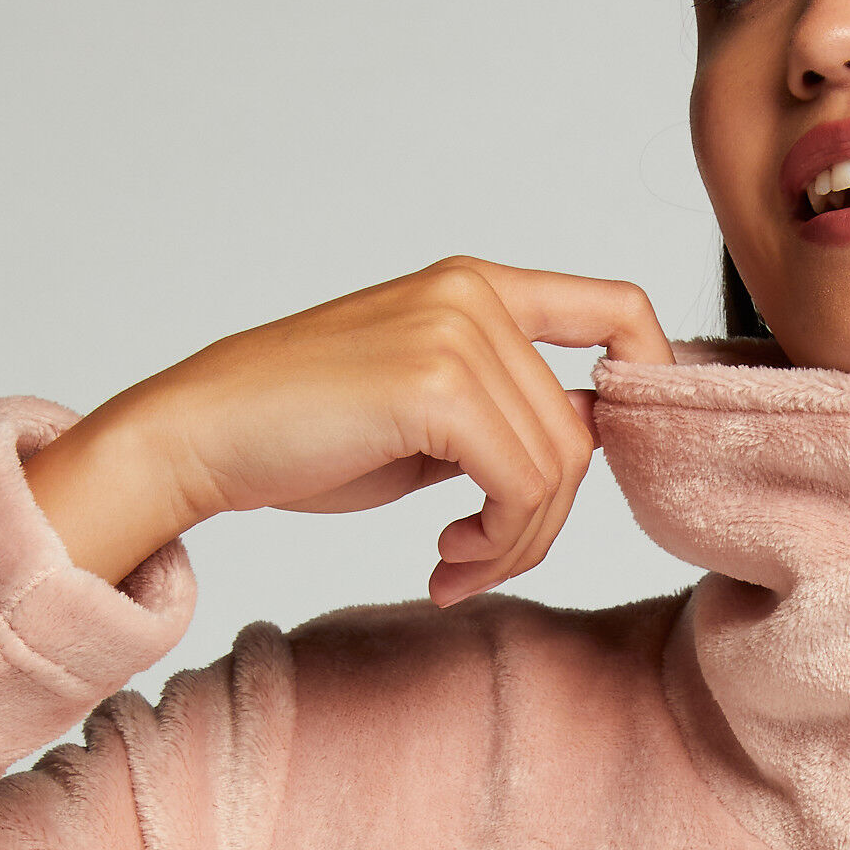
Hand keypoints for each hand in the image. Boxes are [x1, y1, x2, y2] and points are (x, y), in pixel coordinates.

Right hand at [23, 258, 671, 601]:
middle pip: (584, 432)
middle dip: (546, 520)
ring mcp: (456, 333)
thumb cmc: (304, 434)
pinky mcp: (435, 386)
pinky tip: (444, 561)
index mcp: (477, 286)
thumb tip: (592, 443)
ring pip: (558, 470)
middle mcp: (474, 295)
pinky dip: (496, 545)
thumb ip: (507, 416)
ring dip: (516, 543)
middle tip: (478, 560)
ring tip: (457, 563)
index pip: (618, 308)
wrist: (200, 436)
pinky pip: (520, 488)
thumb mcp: (429, 417)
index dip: (649, 379)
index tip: (615, 460)